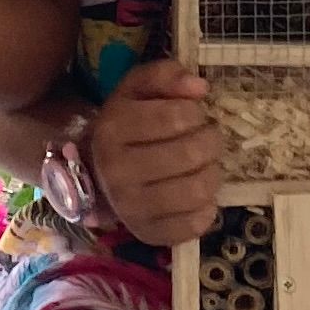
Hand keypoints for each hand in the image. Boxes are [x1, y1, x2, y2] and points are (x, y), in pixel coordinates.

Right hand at [85, 57, 222, 248]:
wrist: (98, 174)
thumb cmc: (126, 127)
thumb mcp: (137, 90)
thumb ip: (166, 75)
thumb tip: (199, 87)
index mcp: (113, 130)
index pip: (177, 117)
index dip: (195, 112)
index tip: (191, 115)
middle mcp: (117, 172)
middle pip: (191, 154)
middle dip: (210, 141)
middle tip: (205, 139)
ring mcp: (131, 209)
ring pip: (198, 190)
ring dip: (212, 172)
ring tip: (204, 165)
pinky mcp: (149, 234)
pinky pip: (196, 224)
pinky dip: (207, 206)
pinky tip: (196, 193)